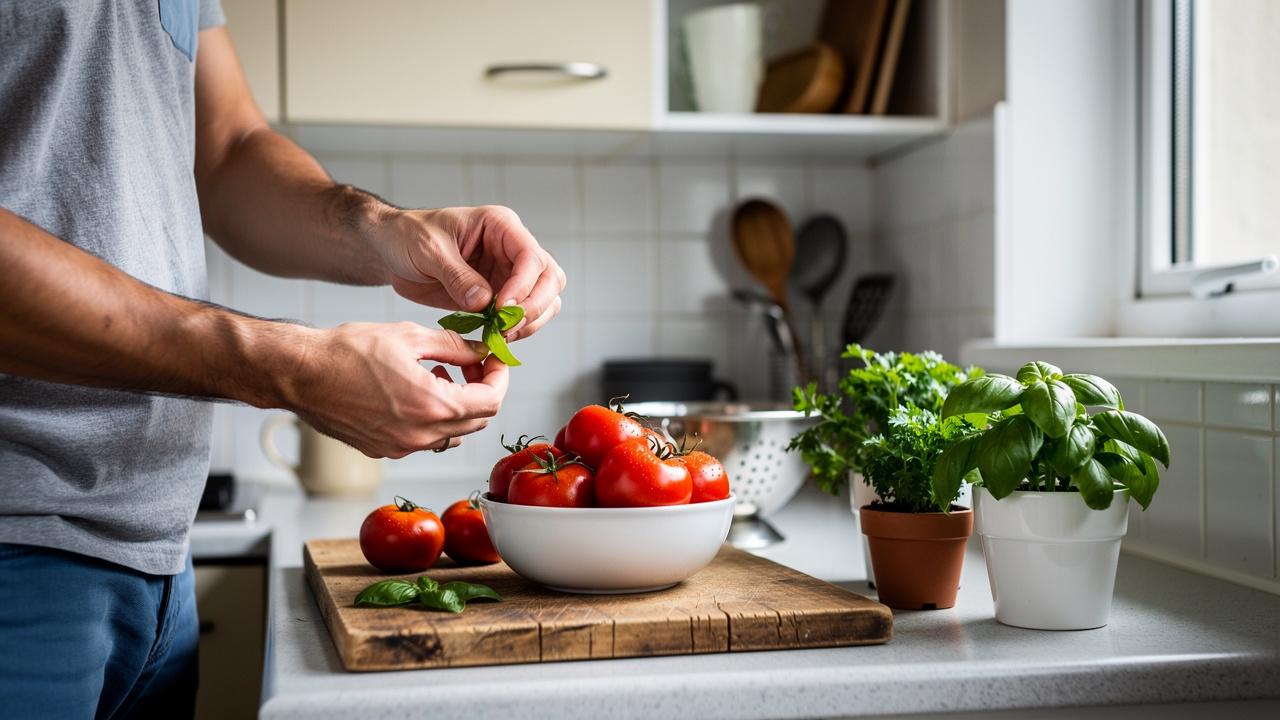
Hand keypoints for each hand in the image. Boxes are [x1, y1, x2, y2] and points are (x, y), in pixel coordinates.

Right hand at [286, 322, 508, 457]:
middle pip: (477, 421)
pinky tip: (413, 390)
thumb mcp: (409, 336)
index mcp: (432, 406)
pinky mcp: (383, 450)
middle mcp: (420, 435)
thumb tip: (480, 350)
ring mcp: (401, 448)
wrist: (299, 374)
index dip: (500, 377)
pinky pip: (424, 440)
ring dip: (457, 406)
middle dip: (482, 390)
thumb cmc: (346, 351)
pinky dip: (431, 418)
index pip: (492, 402)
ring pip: (452, 434)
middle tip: (470, 363)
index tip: (494, 359)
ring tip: (438, 374)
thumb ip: (453, 345)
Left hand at [373, 206, 565, 340]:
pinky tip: (494, 338)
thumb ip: (457, 276)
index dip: (523, 286)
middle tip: (505, 327)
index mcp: (500, 226)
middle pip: (550, 279)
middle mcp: (512, 249)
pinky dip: (515, 331)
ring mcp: (508, 274)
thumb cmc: (408, 236)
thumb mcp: (428, 250)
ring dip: (530, 322)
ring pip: (545, 300)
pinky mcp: (499, 296)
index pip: (531, 257)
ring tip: (500, 335)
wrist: (391, 249)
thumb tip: (484, 303)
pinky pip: (521, 317)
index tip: (501, 309)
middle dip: (534, 307)